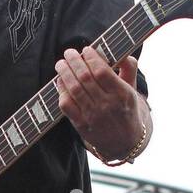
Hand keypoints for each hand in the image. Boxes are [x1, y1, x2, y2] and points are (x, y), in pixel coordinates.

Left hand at [54, 48, 145, 162]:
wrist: (124, 143)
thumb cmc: (126, 110)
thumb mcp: (132, 90)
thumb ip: (129, 69)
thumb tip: (122, 52)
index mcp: (122, 94)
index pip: (102, 71)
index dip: (91, 58)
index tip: (86, 49)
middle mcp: (107, 105)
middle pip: (85, 78)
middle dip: (74, 61)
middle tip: (69, 53)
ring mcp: (93, 117)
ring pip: (74, 89)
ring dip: (64, 73)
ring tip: (61, 64)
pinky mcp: (81, 125)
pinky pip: (66, 105)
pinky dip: (61, 91)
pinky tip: (60, 81)